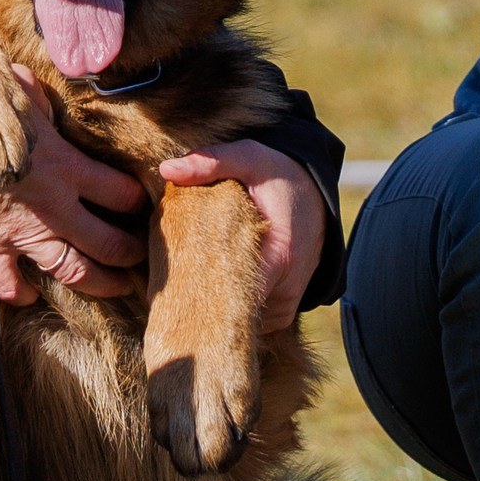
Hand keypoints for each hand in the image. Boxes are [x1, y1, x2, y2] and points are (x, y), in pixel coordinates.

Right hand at [0, 73, 149, 304]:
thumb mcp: (14, 83)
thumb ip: (43, 100)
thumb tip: (50, 104)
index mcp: (64, 164)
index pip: (120, 192)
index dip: (139, 200)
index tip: (147, 204)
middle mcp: (50, 205)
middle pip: (107, 242)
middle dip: (131, 254)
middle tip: (145, 259)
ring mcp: (19, 231)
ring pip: (72, 271)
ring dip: (100, 283)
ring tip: (118, 288)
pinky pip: (9, 283)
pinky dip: (22, 293)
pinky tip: (32, 294)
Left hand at [156, 138, 325, 332]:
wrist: (314, 197)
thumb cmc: (278, 176)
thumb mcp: (249, 159)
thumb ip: (212, 162)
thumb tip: (168, 170)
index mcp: (280, 258)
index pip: (235, 295)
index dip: (199, 290)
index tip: (168, 280)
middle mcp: (286, 291)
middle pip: (235, 313)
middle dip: (200, 300)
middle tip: (165, 284)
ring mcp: (285, 305)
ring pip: (241, 321)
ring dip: (213, 305)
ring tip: (181, 284)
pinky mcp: (280, 309)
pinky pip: (249, 319)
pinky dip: (228, 308)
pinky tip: (202, 288)